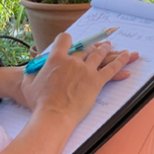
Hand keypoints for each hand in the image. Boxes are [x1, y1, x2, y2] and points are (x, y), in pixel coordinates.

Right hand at [19, 34, 136, 124]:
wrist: (53, 114)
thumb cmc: (39, 102)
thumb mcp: (29, 84)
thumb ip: (30, 75)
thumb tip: (26, 74)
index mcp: (56, 58)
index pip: (64, 39)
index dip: (67, 40)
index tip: (69, 42)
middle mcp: (72, 61)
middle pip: (84, 48)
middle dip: (91, 46)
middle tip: (97, 45)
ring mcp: (86, 70)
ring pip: (99, 55)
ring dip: (106, 50)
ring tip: (111, 47)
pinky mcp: (96, 81)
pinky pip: (111, 69)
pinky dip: (120, 62)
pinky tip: (127, 57)